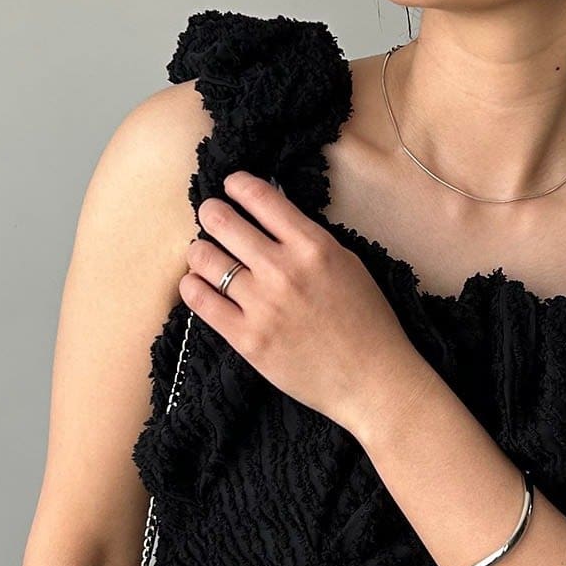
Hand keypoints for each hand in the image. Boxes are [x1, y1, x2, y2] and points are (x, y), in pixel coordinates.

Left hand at [184, 170, 431, 437]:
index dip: (237, 184)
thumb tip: (271, 218)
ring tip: (205, 255)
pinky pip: (200, 300)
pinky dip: (193, 286)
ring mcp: (262, 305)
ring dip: (200, 251)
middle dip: (211, 213)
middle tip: (211, 216)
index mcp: (313, 246)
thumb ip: (309, 240)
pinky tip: (198, 284)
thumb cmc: (367, 322)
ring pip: (204, 258)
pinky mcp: (246, 339)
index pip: (260, 197)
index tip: (230, 186)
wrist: (372, 380)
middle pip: (222, 221)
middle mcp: (283, 269)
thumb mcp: (347, 264)